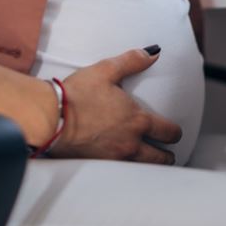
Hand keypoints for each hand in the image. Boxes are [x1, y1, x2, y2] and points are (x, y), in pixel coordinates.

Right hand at [48, 47, 181, 164]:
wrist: (52, 117)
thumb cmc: (78, 93)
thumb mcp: (106, 70)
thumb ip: (132, 61)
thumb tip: (153, 52)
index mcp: (137, 120)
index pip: (167, 131)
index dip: (174, 132)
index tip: (174, 133)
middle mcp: (130, 142)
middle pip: (159, 157)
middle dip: (166, 156)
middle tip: (167, 154)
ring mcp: (114, 158)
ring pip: (141, 168)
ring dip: (149, 165)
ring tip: (150, 163)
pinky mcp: (98, 166)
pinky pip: (121, 174)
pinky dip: (127, 172)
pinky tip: (124, 168)